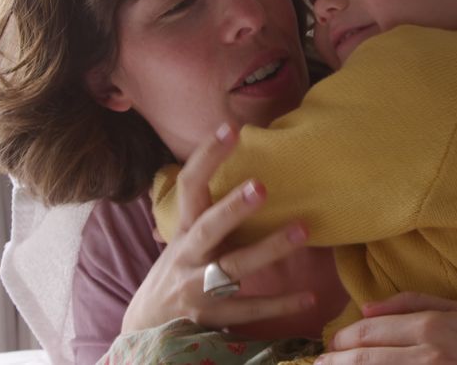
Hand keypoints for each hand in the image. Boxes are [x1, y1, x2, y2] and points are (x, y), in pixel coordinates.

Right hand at [121, 124, 317, 333]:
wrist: (147, 326)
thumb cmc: (178, 270)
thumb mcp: (186, 238)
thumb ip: (209, 211)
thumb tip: (244, 166)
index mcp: (185, 229)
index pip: (190, 185)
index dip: (207, 157)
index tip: (230, 129)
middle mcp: (188, 255)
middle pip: (210, 227)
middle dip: (233, 208)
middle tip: (260, 186)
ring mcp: (198, 288)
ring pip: (235, 267)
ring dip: (269, 249)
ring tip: (302, 229)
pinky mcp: (213, 316)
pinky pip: (250, 309)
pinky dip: (280, 304)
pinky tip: (309, 297)